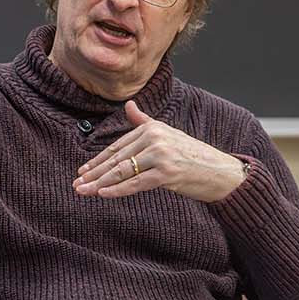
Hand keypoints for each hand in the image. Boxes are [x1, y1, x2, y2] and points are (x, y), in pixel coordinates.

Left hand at [73, 101, 247, 202]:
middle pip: (117, 159)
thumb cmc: (193, 156)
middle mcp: (155, 138)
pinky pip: (136, 183)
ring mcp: (160, 155)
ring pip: (122, 171)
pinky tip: (102, 194)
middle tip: (76, 183)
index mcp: (152, 128)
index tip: (82, 171)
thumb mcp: (168, 134)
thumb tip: (128, 105)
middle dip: (94, 173)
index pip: (118, 147)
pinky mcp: (166, 173)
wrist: (221, 172)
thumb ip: (144, 121)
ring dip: (99, 183)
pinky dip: (118, 190)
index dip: (98, 161)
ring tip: (83, 191)